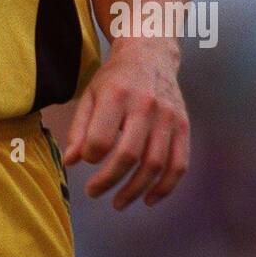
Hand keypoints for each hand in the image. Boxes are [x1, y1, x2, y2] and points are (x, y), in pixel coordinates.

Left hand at [62, 37, 188, 209]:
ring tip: (118, 203)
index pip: (101, 138)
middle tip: (93, 192)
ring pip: (155, 165)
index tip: (84, 161)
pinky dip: (165, 187)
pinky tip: (148, 198)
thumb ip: (80, 128)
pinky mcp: (183, 126)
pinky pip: (179, 164)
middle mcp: (146, 106)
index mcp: (117, 95)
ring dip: (135, 190)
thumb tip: (72, 162)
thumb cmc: (114, 78)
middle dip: (109, 180)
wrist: (151, 53)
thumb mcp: (90, 94)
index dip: (90, 157)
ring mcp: (168, 117)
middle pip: (128, 155)